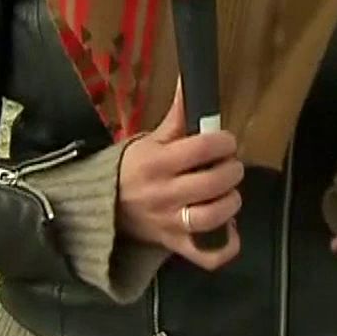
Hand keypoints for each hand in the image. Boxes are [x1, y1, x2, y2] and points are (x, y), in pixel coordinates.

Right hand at [115, 81, 244, 270]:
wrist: (105, 207)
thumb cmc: (134, 168)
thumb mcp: (152, 140)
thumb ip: (178, 115)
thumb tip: (191, 79)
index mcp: (157, 163)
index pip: (201, 149)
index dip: (223, 142)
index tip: (225, 141)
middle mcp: (163, 195)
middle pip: (212, 183)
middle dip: (231, 170)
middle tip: (229, 165)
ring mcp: (169, 224)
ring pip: (212, 218)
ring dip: (231, 202)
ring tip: (228, 193)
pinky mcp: (175, 246)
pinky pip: (206, 256)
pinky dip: (225, 246)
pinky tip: (230, 229)